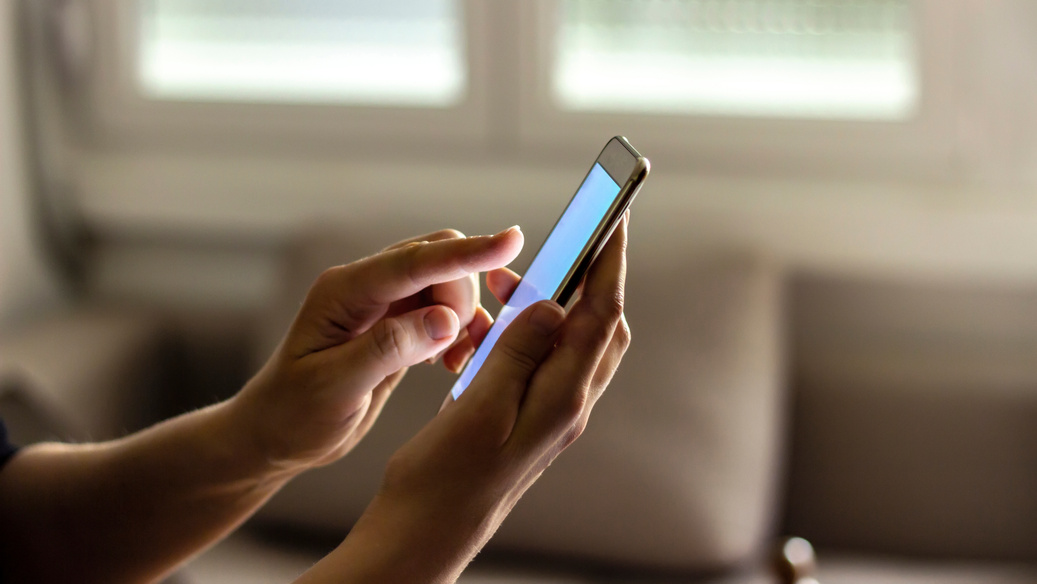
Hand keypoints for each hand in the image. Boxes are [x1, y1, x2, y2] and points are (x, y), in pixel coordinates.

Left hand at [231, 227, 523, 472]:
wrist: (275, 435)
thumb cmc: (294, 414)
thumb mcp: (337, 388)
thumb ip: (390, 348)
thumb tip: (446, 320)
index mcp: (344, 292)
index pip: (415, 261)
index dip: (467, 253)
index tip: (513, 241)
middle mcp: (364, 287)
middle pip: (438, 262)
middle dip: (464, 295)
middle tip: (461, 347)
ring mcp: (381, 304)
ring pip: (446, 285)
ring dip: (465, 317)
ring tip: (455, 362)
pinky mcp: (395, 324)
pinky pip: (442, 311)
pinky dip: (459, 332)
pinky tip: (449, 364)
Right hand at [331, 214, 630, 582]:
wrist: (427, 534)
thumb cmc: (443, 480)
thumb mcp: (478, 409)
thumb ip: (517, 354)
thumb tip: (553, 304)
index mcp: (561, 401)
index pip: (601, 315)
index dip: (610, 262)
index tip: (614, 216)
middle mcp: (567, 407)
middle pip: (598, 326)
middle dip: (585, 278)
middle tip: (560, 244)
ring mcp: (552, 416)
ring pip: (570, 343)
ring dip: (545, 305)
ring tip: (501, 287)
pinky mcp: (531, 420)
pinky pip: (543, 363)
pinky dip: (523, 334)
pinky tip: (486, 330)